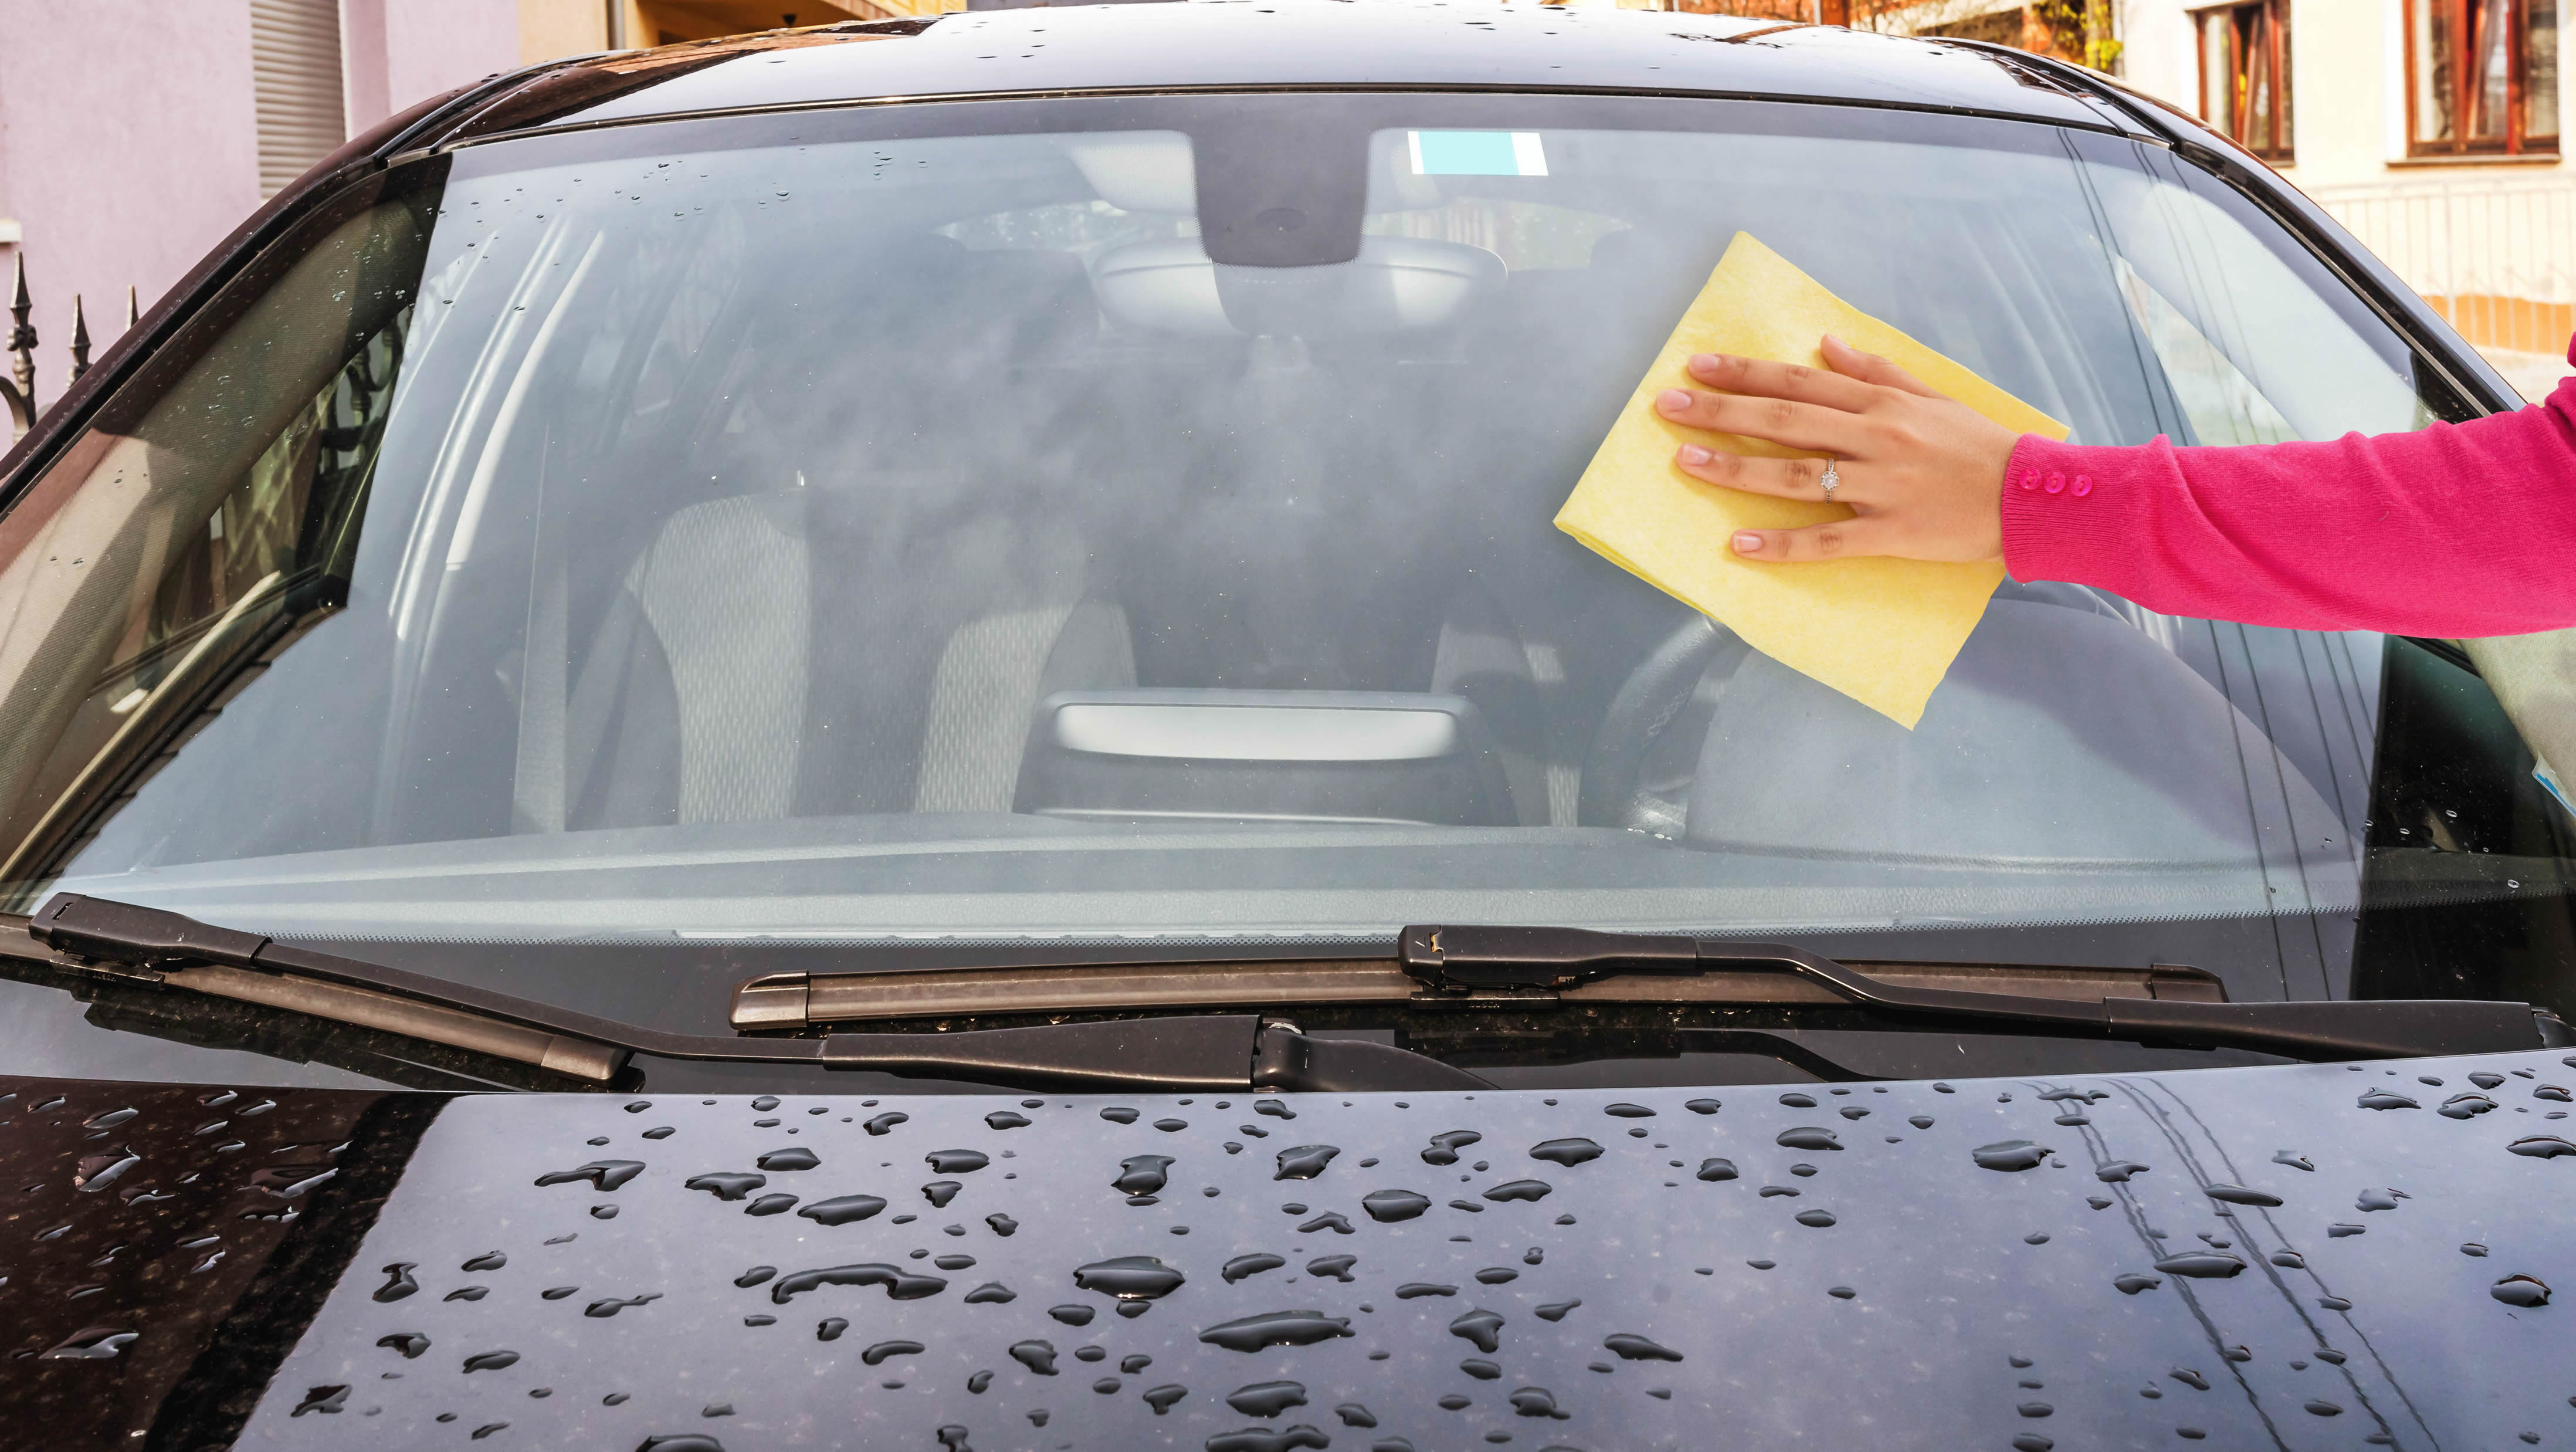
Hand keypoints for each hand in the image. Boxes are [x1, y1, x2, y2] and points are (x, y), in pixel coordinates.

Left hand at [1653, 335, 2018, 563]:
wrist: (2033, 494)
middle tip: (1667, 407)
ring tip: (1686, 462)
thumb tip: (1825, 342)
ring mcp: (1881, 487)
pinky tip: (1740, 544)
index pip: (1798, 381)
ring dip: (1737, 468)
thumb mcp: (1932, 394)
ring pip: (1797, 475)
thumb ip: (1875, 370)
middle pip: (1784, 419)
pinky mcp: (1891, 533)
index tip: (1696, 366)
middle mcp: (1874, 438)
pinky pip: (1828, 541)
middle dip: (1722, 411)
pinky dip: (1783, 544)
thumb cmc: (1980, 444)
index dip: (1744, 372)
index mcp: (1880, 403)